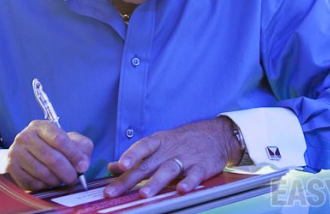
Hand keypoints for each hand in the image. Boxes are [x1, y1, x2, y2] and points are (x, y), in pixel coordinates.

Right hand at [5, 120, 92, 190]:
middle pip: (52, 158)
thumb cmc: (54, 147)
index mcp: (41, 126)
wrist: (28, 152)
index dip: (74, 155)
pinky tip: (47, 182)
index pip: (60, 140)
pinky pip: (32, 182)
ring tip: (60, 180)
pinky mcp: (11, 167)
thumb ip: (81, 148)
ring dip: (56, 180)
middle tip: (73, 179)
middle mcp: (26, 136)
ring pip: (43, 173)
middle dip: (67, 172)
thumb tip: (82, 164)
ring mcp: (16, 151)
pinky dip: (43, 186)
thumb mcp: (70, 141)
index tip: (82, 166)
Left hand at [104, 117, 242, 197]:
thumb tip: (112, 167)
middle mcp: (170, 150)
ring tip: (144, 194)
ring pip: (169, 170)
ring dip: (156, 182)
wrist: (217, 135)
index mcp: (159, 142)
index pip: (142, 147)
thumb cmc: (183, 141)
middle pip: (148, 165)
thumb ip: (137, 157)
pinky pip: (195, 175)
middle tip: (114, 192)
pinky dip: (189, 182)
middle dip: (129, 179)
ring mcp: (186, 158)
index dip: (130, 155)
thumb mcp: (160, 143)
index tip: (118, 166)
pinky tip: (181, 190)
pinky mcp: (202, 167)